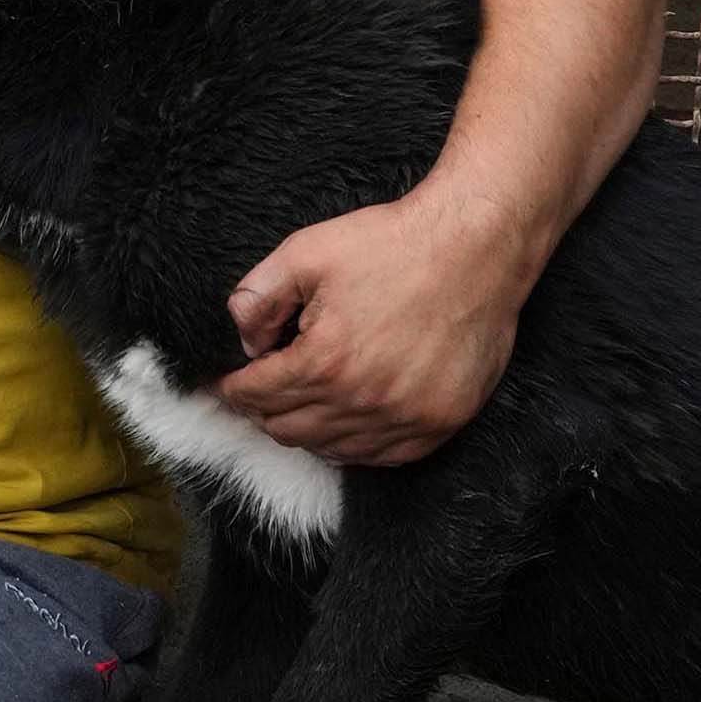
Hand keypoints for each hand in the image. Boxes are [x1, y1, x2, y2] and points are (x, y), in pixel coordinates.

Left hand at [218, 195, 535, 464]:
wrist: (476, 247)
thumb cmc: (392, 245)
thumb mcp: (306, 253)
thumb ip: (257, 298)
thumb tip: (245, 343)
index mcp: (324, 361)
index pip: (256, 396)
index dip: (232, 389)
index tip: (224, 383)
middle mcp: (364, 401)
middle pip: (286, 429)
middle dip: (262, 409)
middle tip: (259, 389)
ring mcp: (406, 418)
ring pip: (331, 449)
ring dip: (306, 428)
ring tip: (300, 401)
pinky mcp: (440, 423)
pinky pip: (380, 456)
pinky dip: (353, 443)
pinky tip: (345, 418)